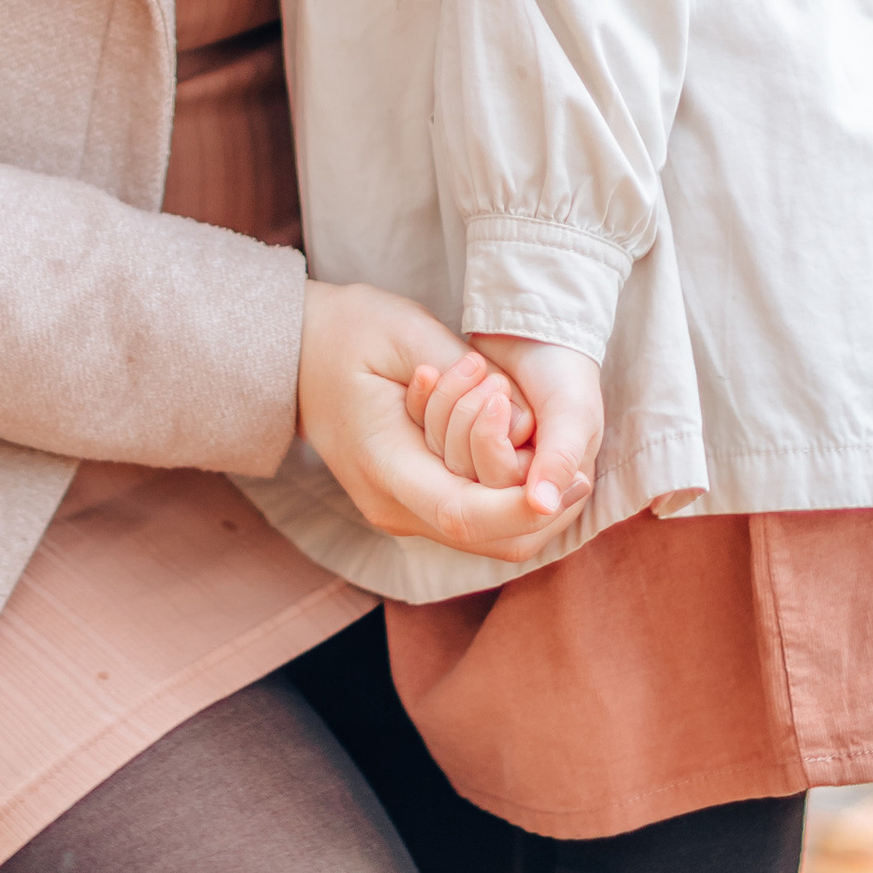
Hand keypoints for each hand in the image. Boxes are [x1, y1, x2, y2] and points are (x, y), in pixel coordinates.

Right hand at [296, 283, 588, 565]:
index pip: (464, 517)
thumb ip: (468, 376)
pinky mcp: (412, 503)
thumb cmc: (347, 331)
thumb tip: (523, 419)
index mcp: (385, 466)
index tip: (569, 483)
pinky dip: (506, 494)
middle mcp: (393, 505)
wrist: (292, 353)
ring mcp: (400, 510)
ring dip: (527, 502)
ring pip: (486, 538)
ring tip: (548, 448)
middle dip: (542, 512)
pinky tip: (525, 454)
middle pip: (485, 541)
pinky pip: (474, 517)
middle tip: (580, 467)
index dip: (521, 509)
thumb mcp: (408, 331)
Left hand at [409, 334, 602, 527]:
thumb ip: (559, 459)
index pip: (504, 497)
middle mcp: (511, 491)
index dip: (490, 448)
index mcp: (551, 496)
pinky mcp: (451, 445)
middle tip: (494, 381)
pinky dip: (423, 402)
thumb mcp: (572, 414)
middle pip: (465, 478)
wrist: (538, 332)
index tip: (498, 401)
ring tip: (474, 363)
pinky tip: (427, 372)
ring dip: (448, 404)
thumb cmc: (565, 373)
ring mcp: (477, 470)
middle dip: (469, 420)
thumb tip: (543, 507)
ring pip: (441, 457)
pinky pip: (424, 438)